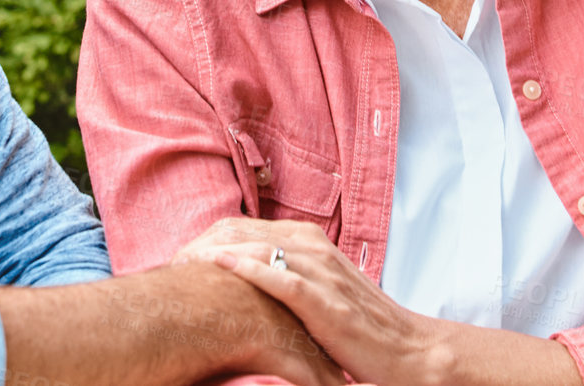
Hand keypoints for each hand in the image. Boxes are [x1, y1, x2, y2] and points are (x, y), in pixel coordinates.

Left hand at [174, 218, 445, 385]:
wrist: (409, 352)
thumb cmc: (361, 329)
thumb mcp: (321, 295)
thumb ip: (290, 280)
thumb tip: (247, 282)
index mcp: (314, 245)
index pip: (254, 231)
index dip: (216, 238)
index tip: (184, 253)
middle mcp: (317, 250)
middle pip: (251, 234)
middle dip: (209, 242)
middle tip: (174, 256)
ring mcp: (323, 274)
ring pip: (262, 249)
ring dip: (220, 252)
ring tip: (185, 259)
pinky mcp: (327, 302)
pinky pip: (283, 278)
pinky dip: (250, 268)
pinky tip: (221, 264)